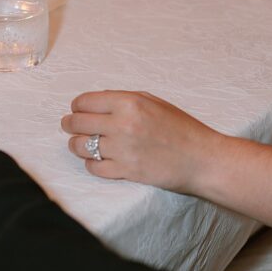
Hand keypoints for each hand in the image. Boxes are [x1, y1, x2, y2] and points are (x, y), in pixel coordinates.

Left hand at [61, 90, 225, 193]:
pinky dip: (91, 163)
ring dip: (76, 144)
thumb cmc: (182, 128)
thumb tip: (96, 101)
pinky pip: (93, 167)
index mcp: (129, 102)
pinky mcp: (125, 171)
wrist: (202, 159)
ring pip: (80, 146)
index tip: (77, 110)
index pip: (85, 101)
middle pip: (77, 123)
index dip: (77, 106)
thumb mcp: (154, 102)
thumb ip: (123, 99)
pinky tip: (96, 159)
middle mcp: (122, 124)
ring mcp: (122, 149)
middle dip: (69, 124)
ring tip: (79, 144)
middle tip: (69, 125)